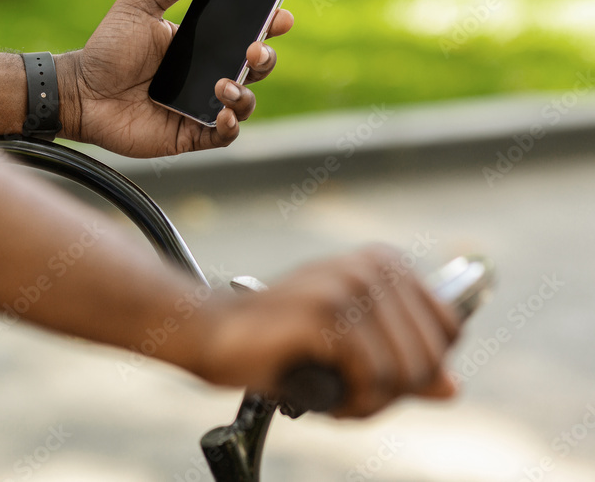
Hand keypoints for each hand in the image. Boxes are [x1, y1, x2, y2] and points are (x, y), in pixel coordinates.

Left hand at [56, 0, 293, 158]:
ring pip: (245, 102)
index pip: (244, 33)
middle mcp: (206, 75)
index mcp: (200, 44)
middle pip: (253, 68)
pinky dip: (231, 126)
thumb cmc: (107, 49)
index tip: (280, 16)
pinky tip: (225, 114)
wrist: (80, 92)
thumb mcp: (138, 6)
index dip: (268, 25)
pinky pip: (223, 135)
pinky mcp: (189, 134)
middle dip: (264, 57)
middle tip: (253, 48)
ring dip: (244, 93)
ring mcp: (200, 105)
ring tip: (225, 83)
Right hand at [195, 245, 460, 417]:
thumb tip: (451, 389)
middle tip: (352, 395)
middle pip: (430, 357)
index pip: (449, 329)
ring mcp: (348, 284)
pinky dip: (353, 403)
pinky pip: (373, 378)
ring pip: (404, 372)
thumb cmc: (279, 341)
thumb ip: (403, 364)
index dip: (420, 371)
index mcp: (383, 261)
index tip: (377, 379)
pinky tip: (323, 395)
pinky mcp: (326, 311)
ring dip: (370, 402)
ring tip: (334, 395)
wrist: (212, 332)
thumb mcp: (351, 349)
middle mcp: (371, 265)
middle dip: (394, 393)